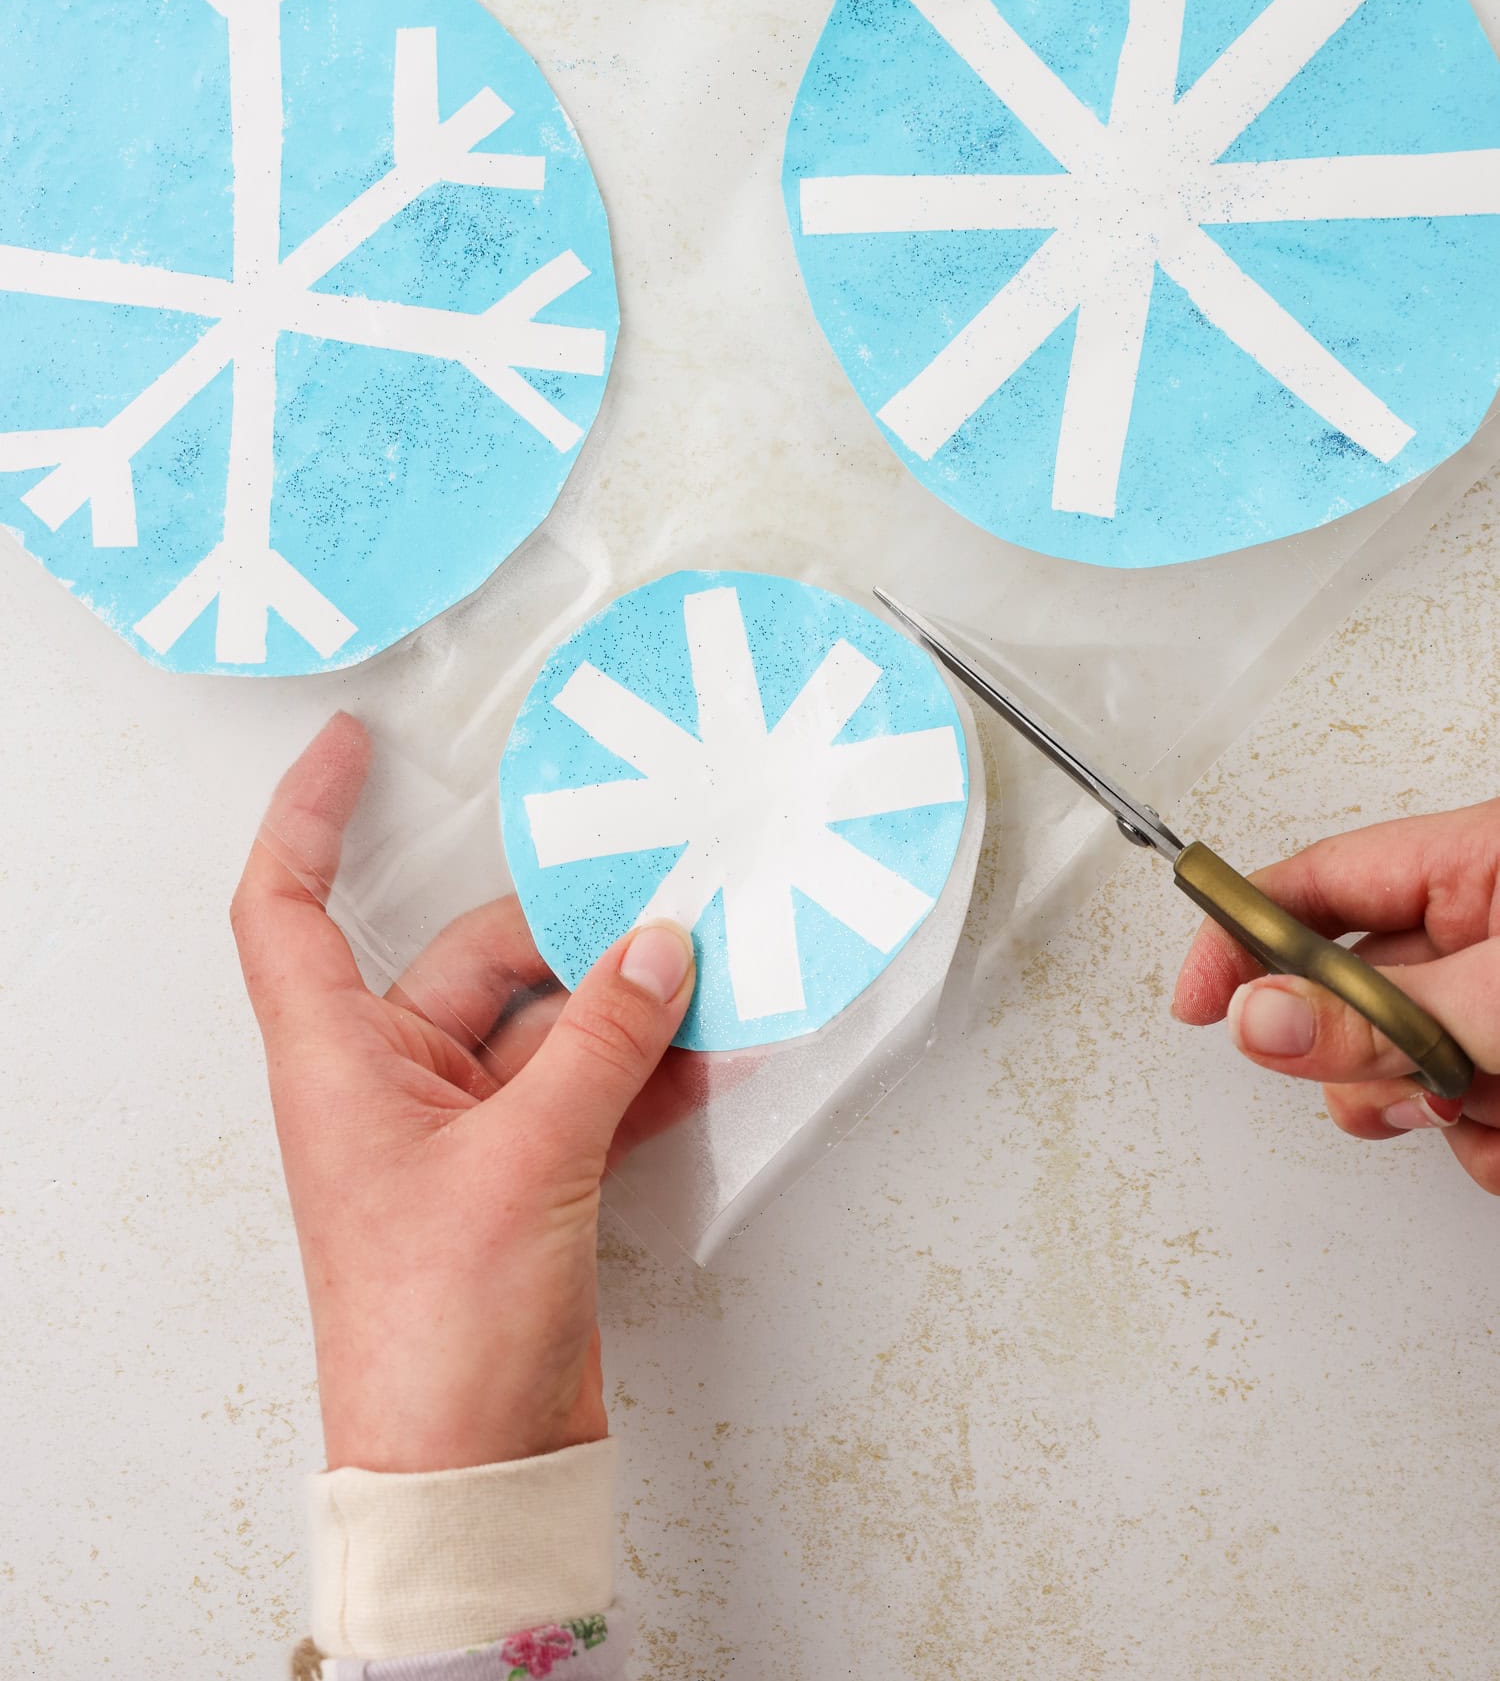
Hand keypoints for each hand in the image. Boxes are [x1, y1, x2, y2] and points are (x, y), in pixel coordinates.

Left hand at [230, 712, 697, 1471]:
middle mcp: (391, 1083)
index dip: (307, 818)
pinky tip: (712, 1048)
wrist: (470, 1470)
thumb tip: (659, 946)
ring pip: (545, 1022)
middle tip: (654, 891)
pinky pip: (586, 1085)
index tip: (352, 743)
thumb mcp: (525, 1160)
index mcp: (338, 1063)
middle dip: (563, 928)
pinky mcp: (526, 1175)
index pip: (288, 909)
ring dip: (621, 998)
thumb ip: (601, 1040)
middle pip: (471, 958)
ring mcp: (462, 1131)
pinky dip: (646, 1067)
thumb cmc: (437, 1333)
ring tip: (707, 963)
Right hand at [1172, 800, 1499, 1191]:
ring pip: (1408, 1071)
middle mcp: (1487, 930)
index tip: (1198, 999)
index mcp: (1477, 866)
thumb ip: (1380, 1014)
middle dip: (1367, 1059)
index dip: (1245, 937)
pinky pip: (1469, 1118)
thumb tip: (1258, 1018)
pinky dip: (1488, 1142)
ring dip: (1439, 1110)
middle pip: (1353, 996)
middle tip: (1398, 1078)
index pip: (1317, 886)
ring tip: (1489, 1105)